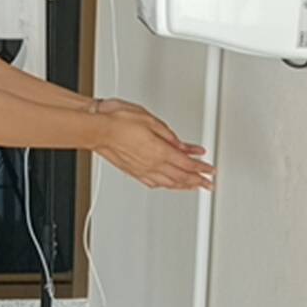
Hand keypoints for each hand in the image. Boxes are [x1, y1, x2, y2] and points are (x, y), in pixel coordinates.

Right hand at [91, 101, 214, 190]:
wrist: (97, 129)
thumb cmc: (118, 120)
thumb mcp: (151, 120)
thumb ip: (169, 135)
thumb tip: (182, 145)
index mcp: (160, 151)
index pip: (187, 164)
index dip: (202, 168)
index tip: (210, 170)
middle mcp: (152, 165)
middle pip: (181, 177)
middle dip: (197, 181)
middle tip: (208, 184)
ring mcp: (141, 170)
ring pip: (169, 183)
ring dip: (184, 186)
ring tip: (193, 187)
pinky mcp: (132, 171)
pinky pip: (154, 183)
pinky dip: (166, 186)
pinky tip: (167, 185)